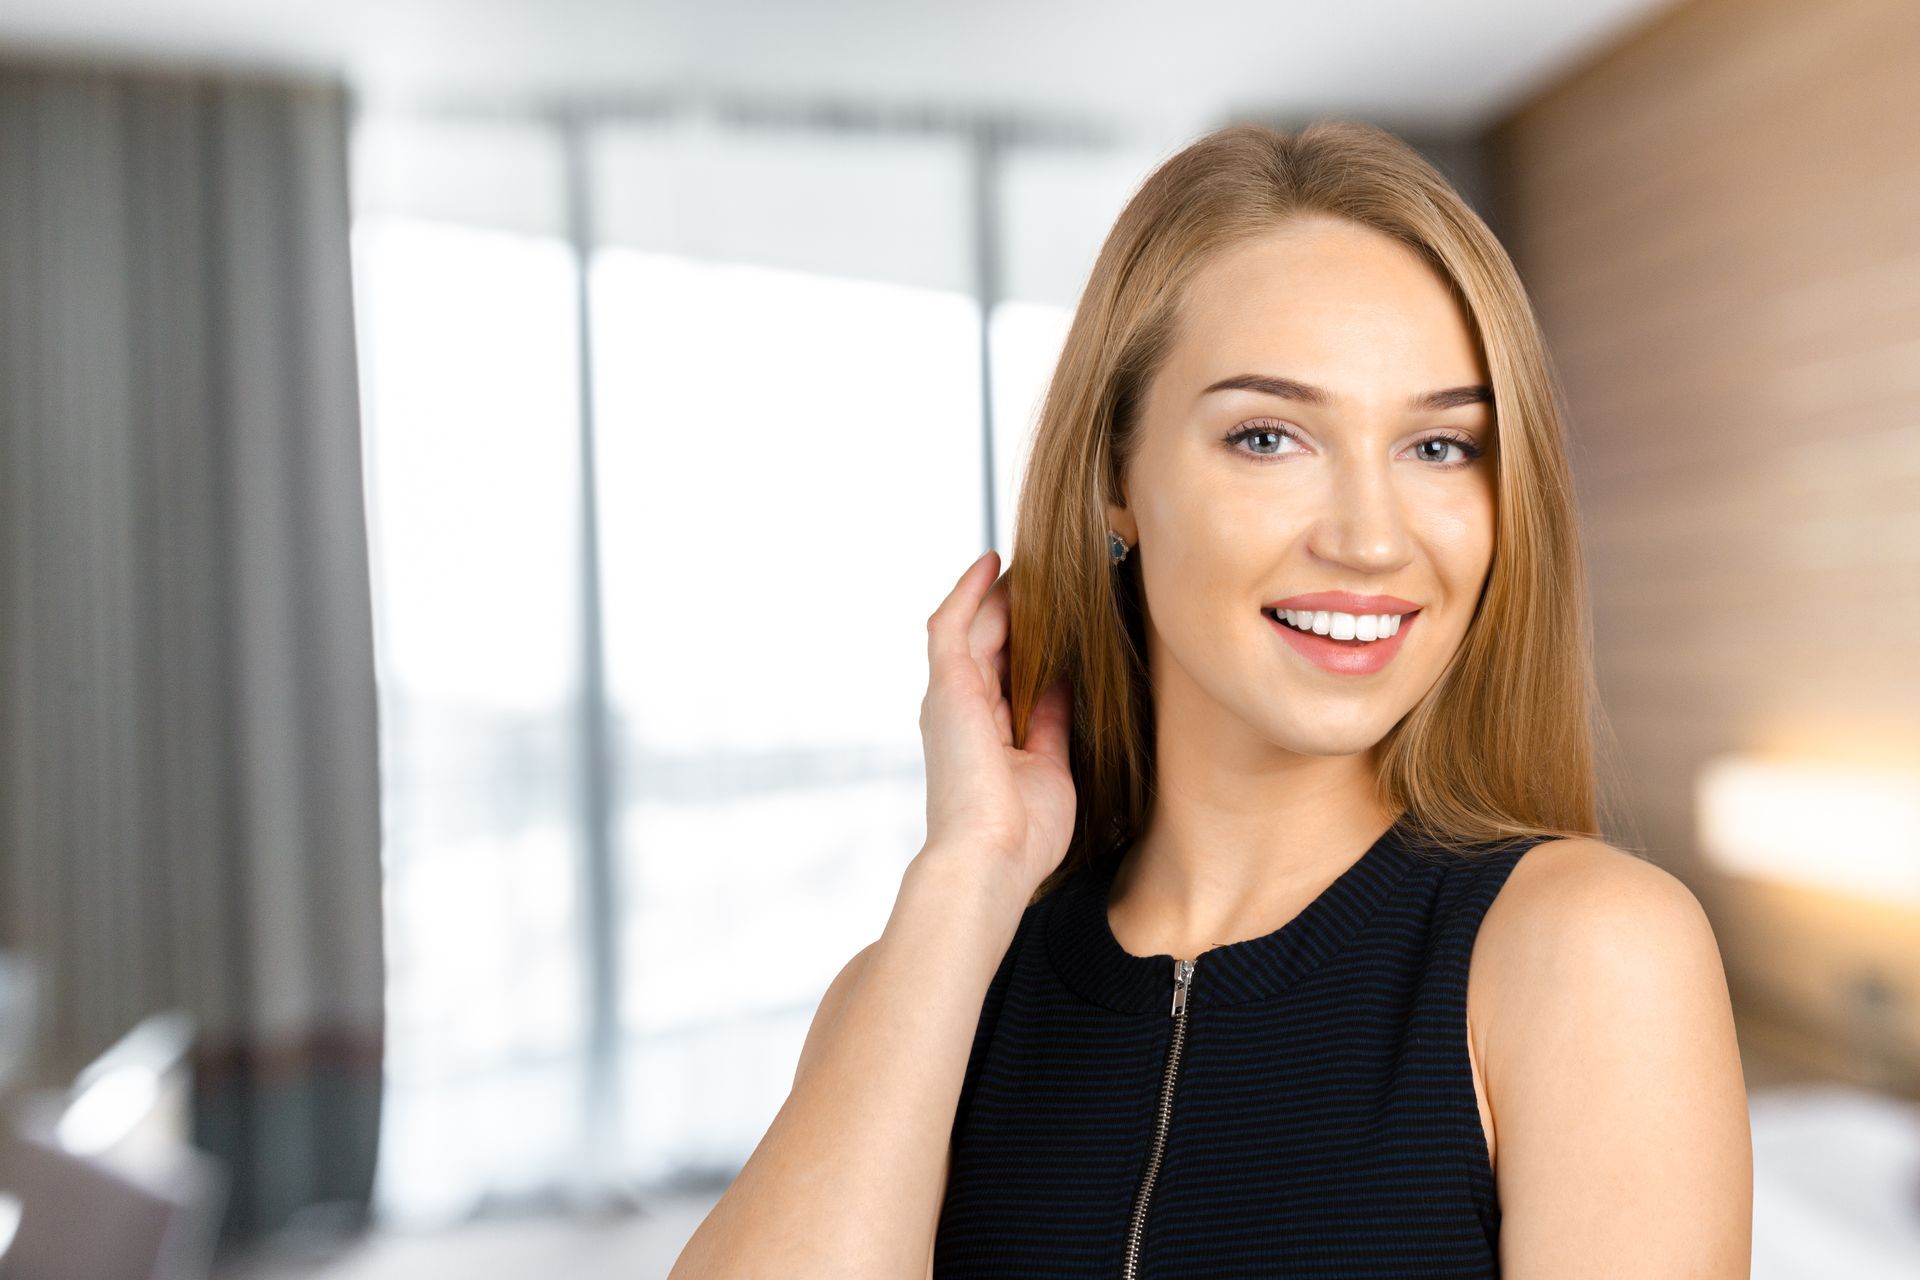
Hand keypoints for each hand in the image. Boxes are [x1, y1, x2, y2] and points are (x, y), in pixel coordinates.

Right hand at [917, 550, 1076, 897]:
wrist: (990, 860)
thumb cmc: (1023, 835)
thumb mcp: (1051, 767)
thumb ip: (1053, 722)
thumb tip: (1066, 682)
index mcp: (985, 734)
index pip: (1009, 672)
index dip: (1033, 639)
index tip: (1063, 612)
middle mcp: (961, 711)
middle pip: (991, 642)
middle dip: (1020, 607)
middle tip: (1053, 573)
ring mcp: (950, 697)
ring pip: (973, 626)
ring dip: (1000, 592)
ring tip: (1029, 560)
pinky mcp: (946, 687)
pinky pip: (952, 624)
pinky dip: (970, 591)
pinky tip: (993, 562)